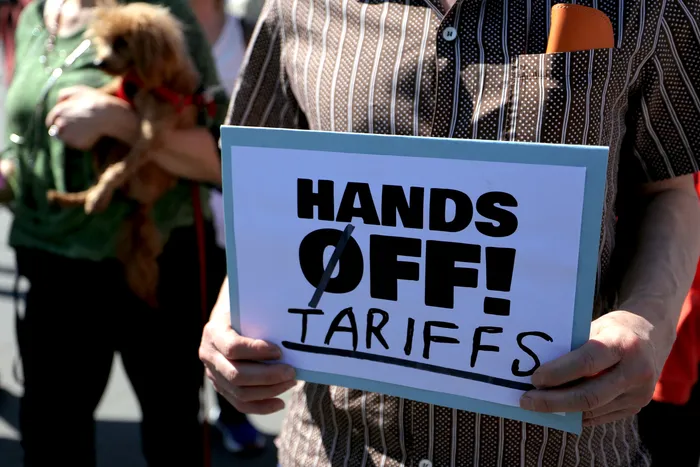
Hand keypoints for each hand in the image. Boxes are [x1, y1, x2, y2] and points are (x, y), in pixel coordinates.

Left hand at [45, 85, 135, 149]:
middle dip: (67, 131)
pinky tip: (94, 134)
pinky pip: (80, 145)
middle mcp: (60, 125)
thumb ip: (65, 95)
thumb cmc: (95, 101)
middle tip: (79, 128)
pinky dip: (85, 141)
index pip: (51, 122)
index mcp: (57, 112)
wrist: (108, 115)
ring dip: (76, 137)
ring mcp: (69, 136)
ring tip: (89, 129)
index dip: (59, 123)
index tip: (66, 124)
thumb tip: (58, 102)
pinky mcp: (78, 144)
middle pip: (58, 133)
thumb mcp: (78, 91)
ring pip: (69, 140)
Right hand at [199, 286, 296, 413]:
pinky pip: (240, 404)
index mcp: (214, 332)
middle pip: (236, 375)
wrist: (227, 321)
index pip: (233, 347)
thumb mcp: (249, 311)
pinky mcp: (221, 387)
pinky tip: (279, 403)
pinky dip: (261, 406)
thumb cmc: (244, 313)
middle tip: (291, 372)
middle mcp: (208, 355)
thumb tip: (289, 338)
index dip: (257, 351)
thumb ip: (261, 322)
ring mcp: (212, 374)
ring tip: (290, 382)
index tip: (279, 351)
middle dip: (267, 376)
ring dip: (269, 391)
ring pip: (239, 393)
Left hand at [519, 310, 673, 425]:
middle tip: (526, 400)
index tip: (534, 379)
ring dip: (560, 410)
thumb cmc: (613, 329)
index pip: (587, 363)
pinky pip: (599, 416)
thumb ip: (573, 347)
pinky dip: (574, 414)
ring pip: (592, 409)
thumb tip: (537, 368)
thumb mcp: (595, 327)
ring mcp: (639, 393)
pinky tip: (555, 410)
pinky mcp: (636, 406)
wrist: (651, 337)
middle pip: (589, 395)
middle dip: (552, 401)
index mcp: (623, 344)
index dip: (558, 373)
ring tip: (535, 405)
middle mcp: (636, 371)